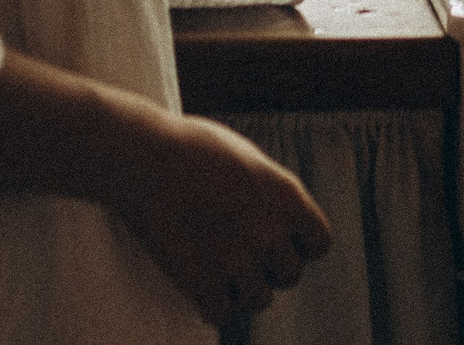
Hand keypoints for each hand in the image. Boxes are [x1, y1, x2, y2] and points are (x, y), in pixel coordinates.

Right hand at [116, 113, 332, 327]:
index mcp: (287, 198)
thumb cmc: (191, 149)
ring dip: (243, 290)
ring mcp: (236, 261)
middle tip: (243, 254)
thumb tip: (279, 220)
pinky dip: (212, 305)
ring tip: (222, 271)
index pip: (319, 244)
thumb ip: (271, 194)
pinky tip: (201, 285)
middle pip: (290, 275)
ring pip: (259, 300)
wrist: (144, 160)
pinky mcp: (201, 283)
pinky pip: (222, 314)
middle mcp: (268, 233)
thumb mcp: (249, 159)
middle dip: (270, 268)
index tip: (281, 242)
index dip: (301, 246)